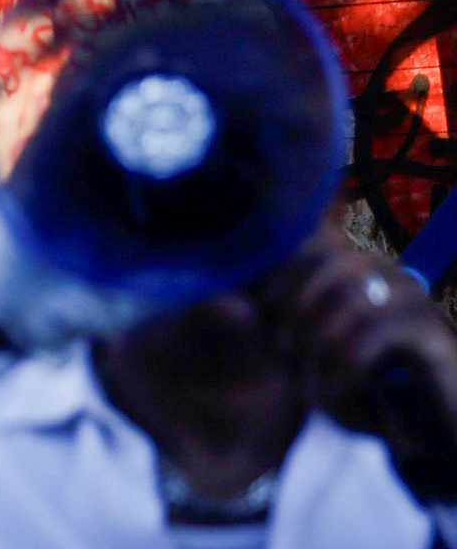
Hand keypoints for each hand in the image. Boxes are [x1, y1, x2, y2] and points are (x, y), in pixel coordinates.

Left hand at [260, 225, 456, 457]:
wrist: (436, 428)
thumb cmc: (368, 388)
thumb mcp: (314, 357)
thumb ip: (275, 327)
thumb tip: (231, 303)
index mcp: (354, 267)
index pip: (310, 240)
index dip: (278, 270)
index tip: (264, 309)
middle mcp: (384, 272)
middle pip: (324, 261)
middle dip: (293, 309)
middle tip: (284, 355)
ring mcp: (411, 298)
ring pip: (346, 300)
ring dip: (318, 347)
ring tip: (313, 387)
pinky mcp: (431, 332)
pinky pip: (372, 335)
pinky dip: (345, 367)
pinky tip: (341, 392)